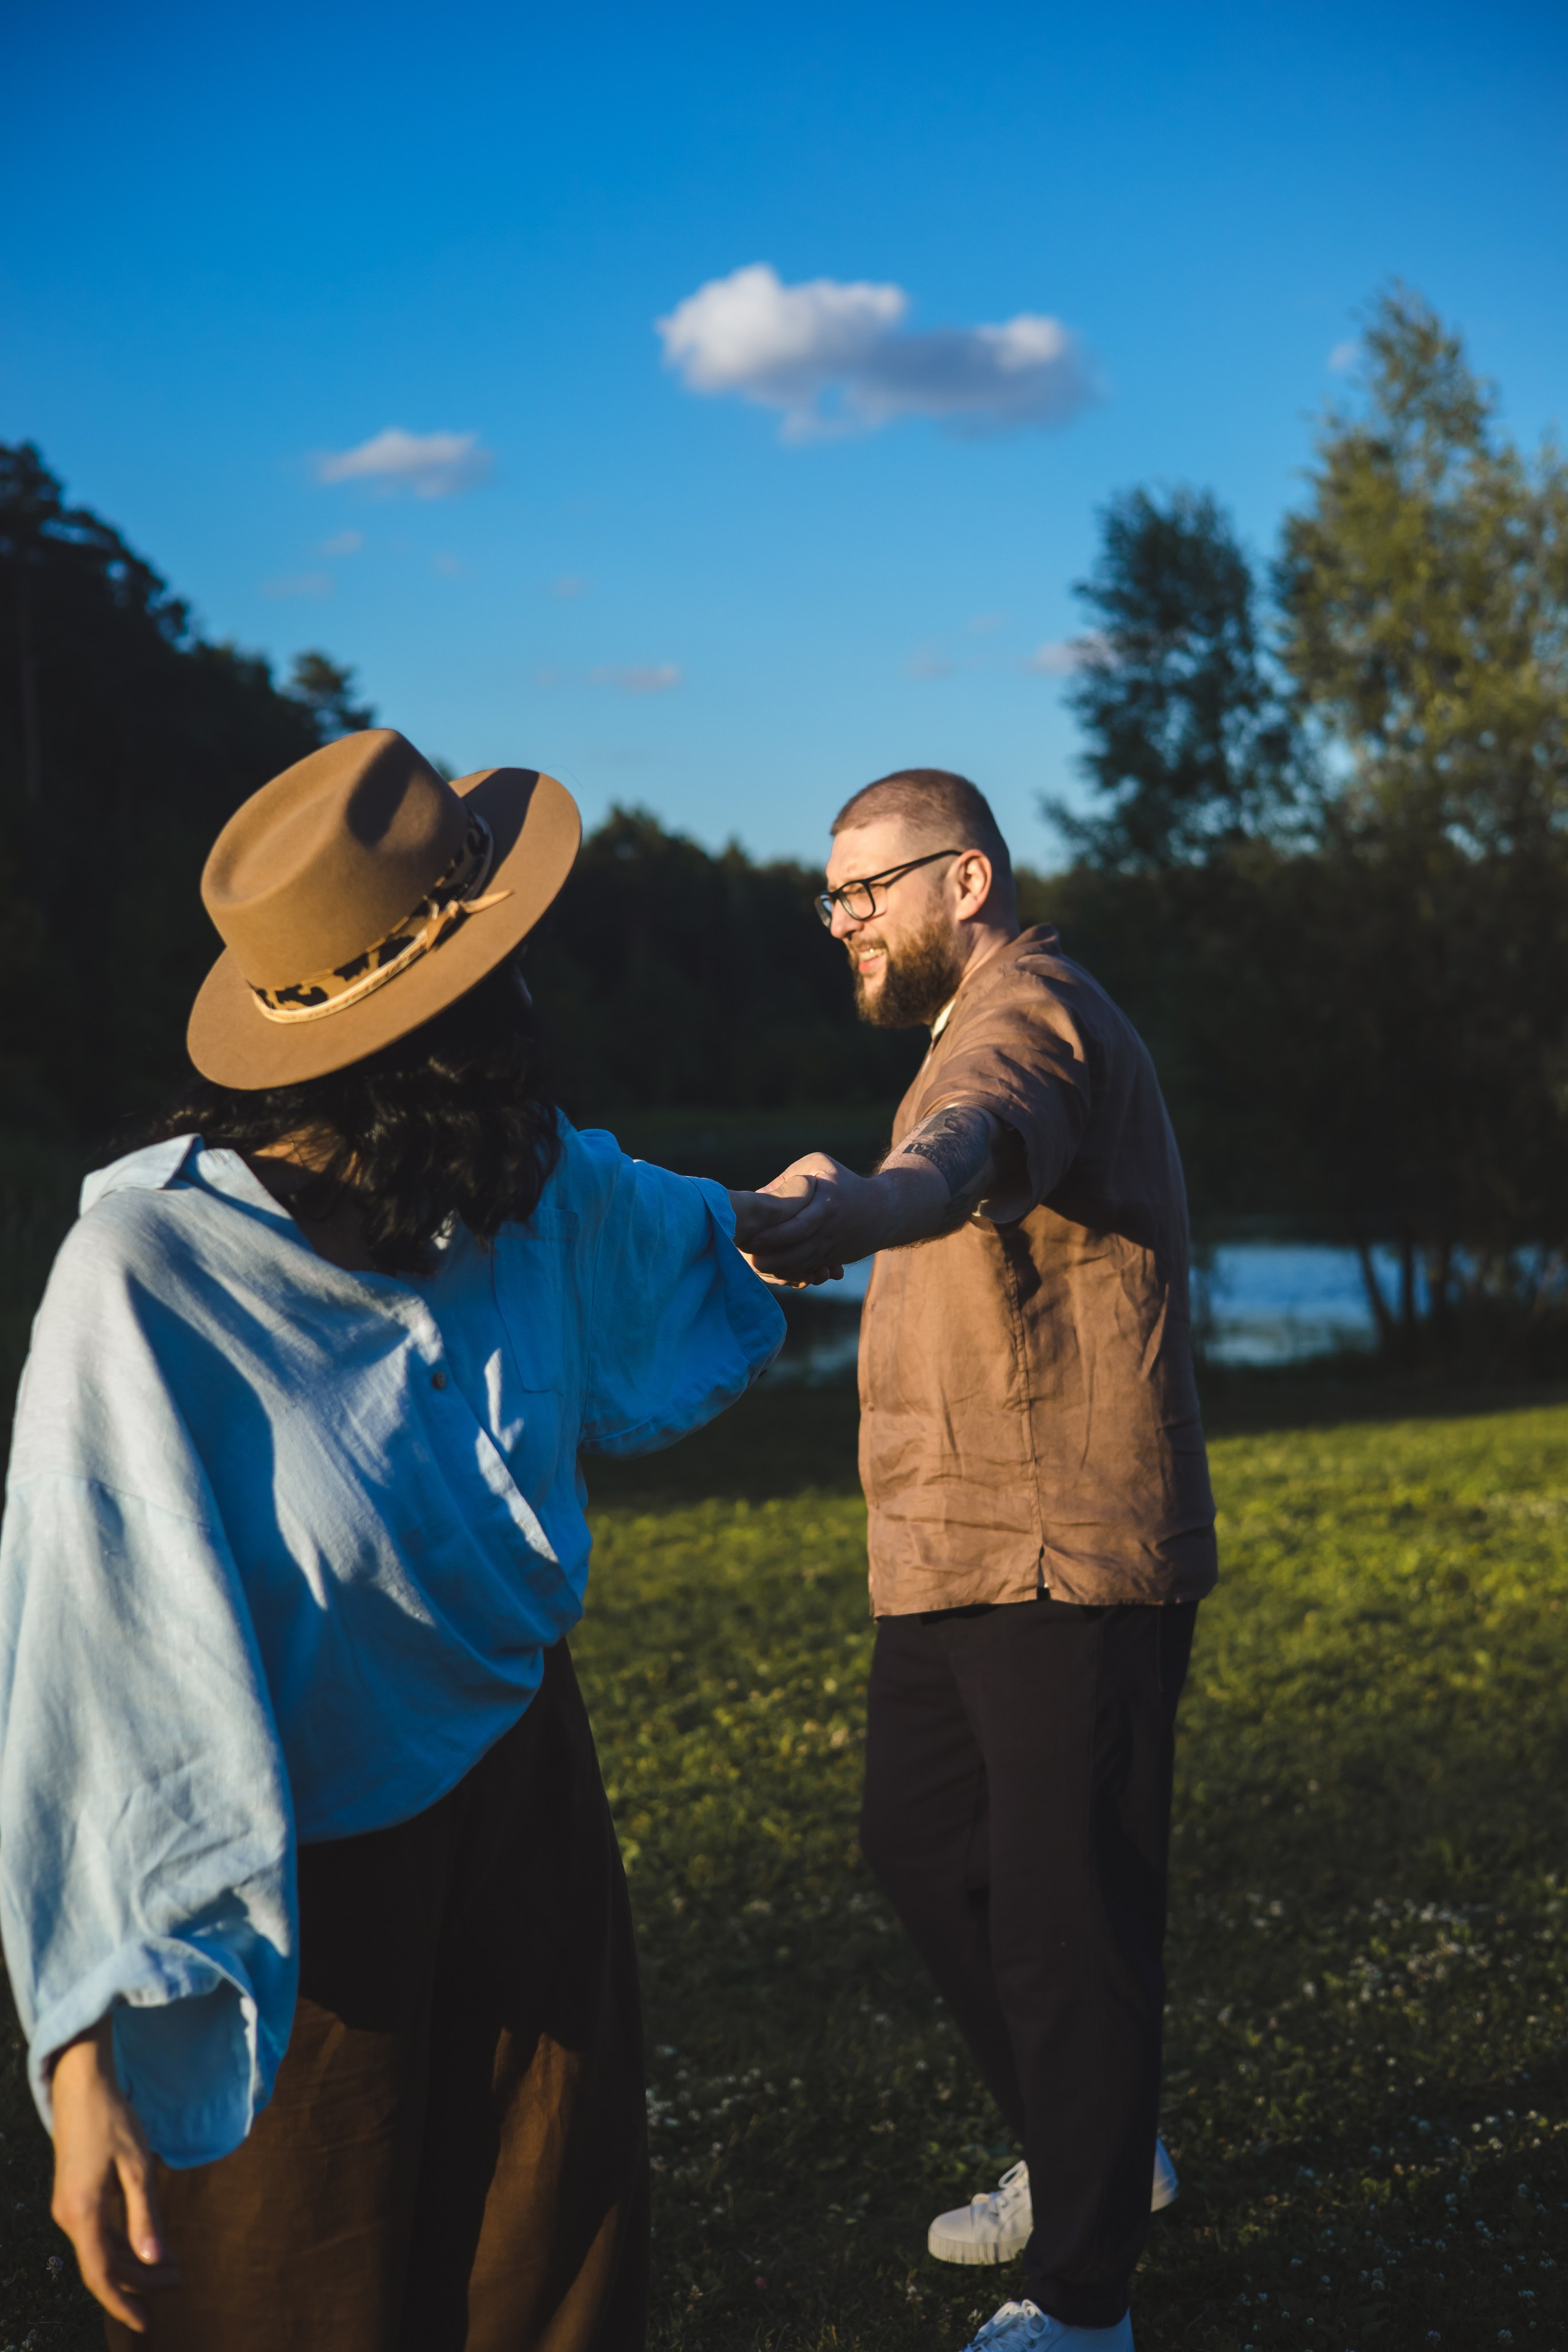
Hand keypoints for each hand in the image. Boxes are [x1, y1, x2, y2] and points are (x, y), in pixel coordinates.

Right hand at [51, 2018, 177, 2331]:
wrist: (81, 2083)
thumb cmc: (112, 2119)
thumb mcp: (136, 2166)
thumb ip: (144, 2214)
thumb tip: (153, 2259)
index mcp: (83, 2214)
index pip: (102, 2275)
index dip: (124, 2303)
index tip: (146, 2323)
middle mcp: (69, 2217)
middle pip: (104, 2265)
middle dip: (141, 2279)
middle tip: (179, 2279)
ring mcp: (69, 2207)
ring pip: (101, 2249)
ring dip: (134, 2261)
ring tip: (172, 2264)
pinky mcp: (75, 2195)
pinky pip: (98, 2232)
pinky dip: (124, 2241)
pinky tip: (149, 2239)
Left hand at [746, 1152, 948, 1280]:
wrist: (884, 1211)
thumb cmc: (843, 1182)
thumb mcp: (819, 1165)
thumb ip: (788, 1178)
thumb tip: (756, 1197)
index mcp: (829, 1205)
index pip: (800, 1226)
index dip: (776, 1236)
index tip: (753, 1239)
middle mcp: (832, 1231)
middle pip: (799, 1254)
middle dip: (772, 1261)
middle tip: (749, 1258)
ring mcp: (834, 1249)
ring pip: (803, 1267)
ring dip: (779, 1271)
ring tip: (757, 1266)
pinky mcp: (834, 1260)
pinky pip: (811, 1271)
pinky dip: (793, 1274)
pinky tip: (775, 1271)